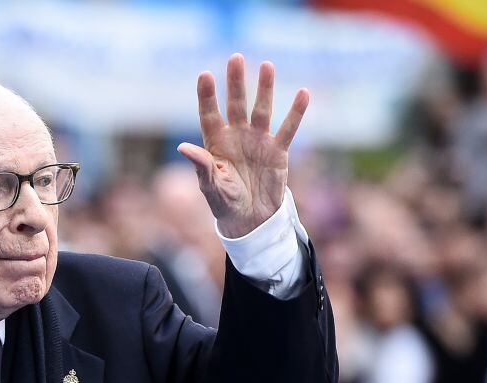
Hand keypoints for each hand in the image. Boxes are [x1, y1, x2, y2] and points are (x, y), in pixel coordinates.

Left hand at [178, 53, 308, 238]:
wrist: (250, 220)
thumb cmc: (225, 203)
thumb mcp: (211, 186)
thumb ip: (201, 166)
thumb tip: (183, 147)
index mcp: (215, 143)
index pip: (209, 115)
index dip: (207, 96)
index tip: (204, 75)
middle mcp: (236, 136)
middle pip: (235, 104)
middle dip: (236, 82)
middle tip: (235, 58)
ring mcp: (258, 141)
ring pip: (261, 110)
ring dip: (264, 88)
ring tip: (267, 65)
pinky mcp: (278, 151)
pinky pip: (288, 129)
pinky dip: (296, 113)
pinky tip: (303, 93)